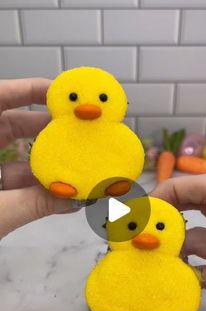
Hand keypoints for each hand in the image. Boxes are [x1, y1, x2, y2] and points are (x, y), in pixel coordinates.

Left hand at [0, 78, 77, 237]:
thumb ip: (34, 204)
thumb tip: (75, 198)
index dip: (27, 90)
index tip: (60, 94)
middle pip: (8, 125)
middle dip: (45, 129)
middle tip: (77, 132)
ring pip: (10, 156)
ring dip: (42, 162)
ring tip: (76, 165)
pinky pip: (7, 180)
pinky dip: (29, 185)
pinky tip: (56, 193)